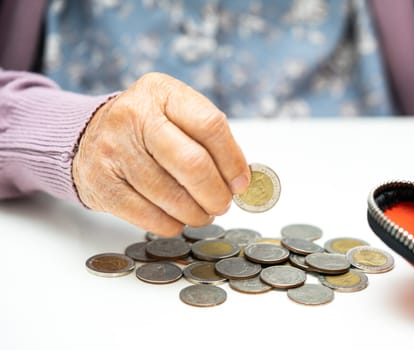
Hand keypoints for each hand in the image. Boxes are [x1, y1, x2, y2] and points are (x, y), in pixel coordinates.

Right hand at [72, 72, 249, 235]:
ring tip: (202, 213)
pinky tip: (177, 219)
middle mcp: (134, 115)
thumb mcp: (176, 115)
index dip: (233, 161)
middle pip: (192, 163)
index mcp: (162, 92)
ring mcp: (113, 149)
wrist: (88, 136)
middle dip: (216, 193)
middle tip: (223, 204)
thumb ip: (209, 140)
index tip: (241, 183)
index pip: (210, 125)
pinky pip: (147, 216)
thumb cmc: (147, 128)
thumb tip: (239, 181)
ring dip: (196, 213)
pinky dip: (171, 224)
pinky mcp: (101, 183)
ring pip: (171, 195)